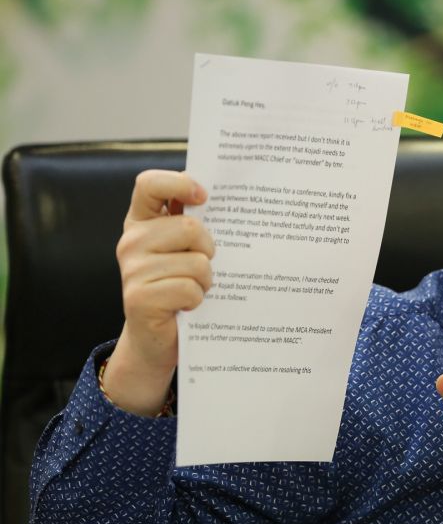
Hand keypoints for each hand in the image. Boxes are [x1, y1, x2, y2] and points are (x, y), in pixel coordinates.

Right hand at [103, 170, 212, 414]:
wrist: (157, 341)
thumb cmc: (179, 291)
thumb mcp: (184, 254)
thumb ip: (194, 227)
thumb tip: (231, 198)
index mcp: (141, 223)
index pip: (149, 184)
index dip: (178, 183)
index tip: (203, 196)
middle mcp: (131, 242)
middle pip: (189, 227)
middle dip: (208, 249)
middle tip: (202, 268)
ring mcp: (132, 270)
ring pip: (196, 262)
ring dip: (206, 280)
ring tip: (194, 290)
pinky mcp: (139, 298)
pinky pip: (190, 289)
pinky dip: (198, 300)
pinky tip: (187, 307)